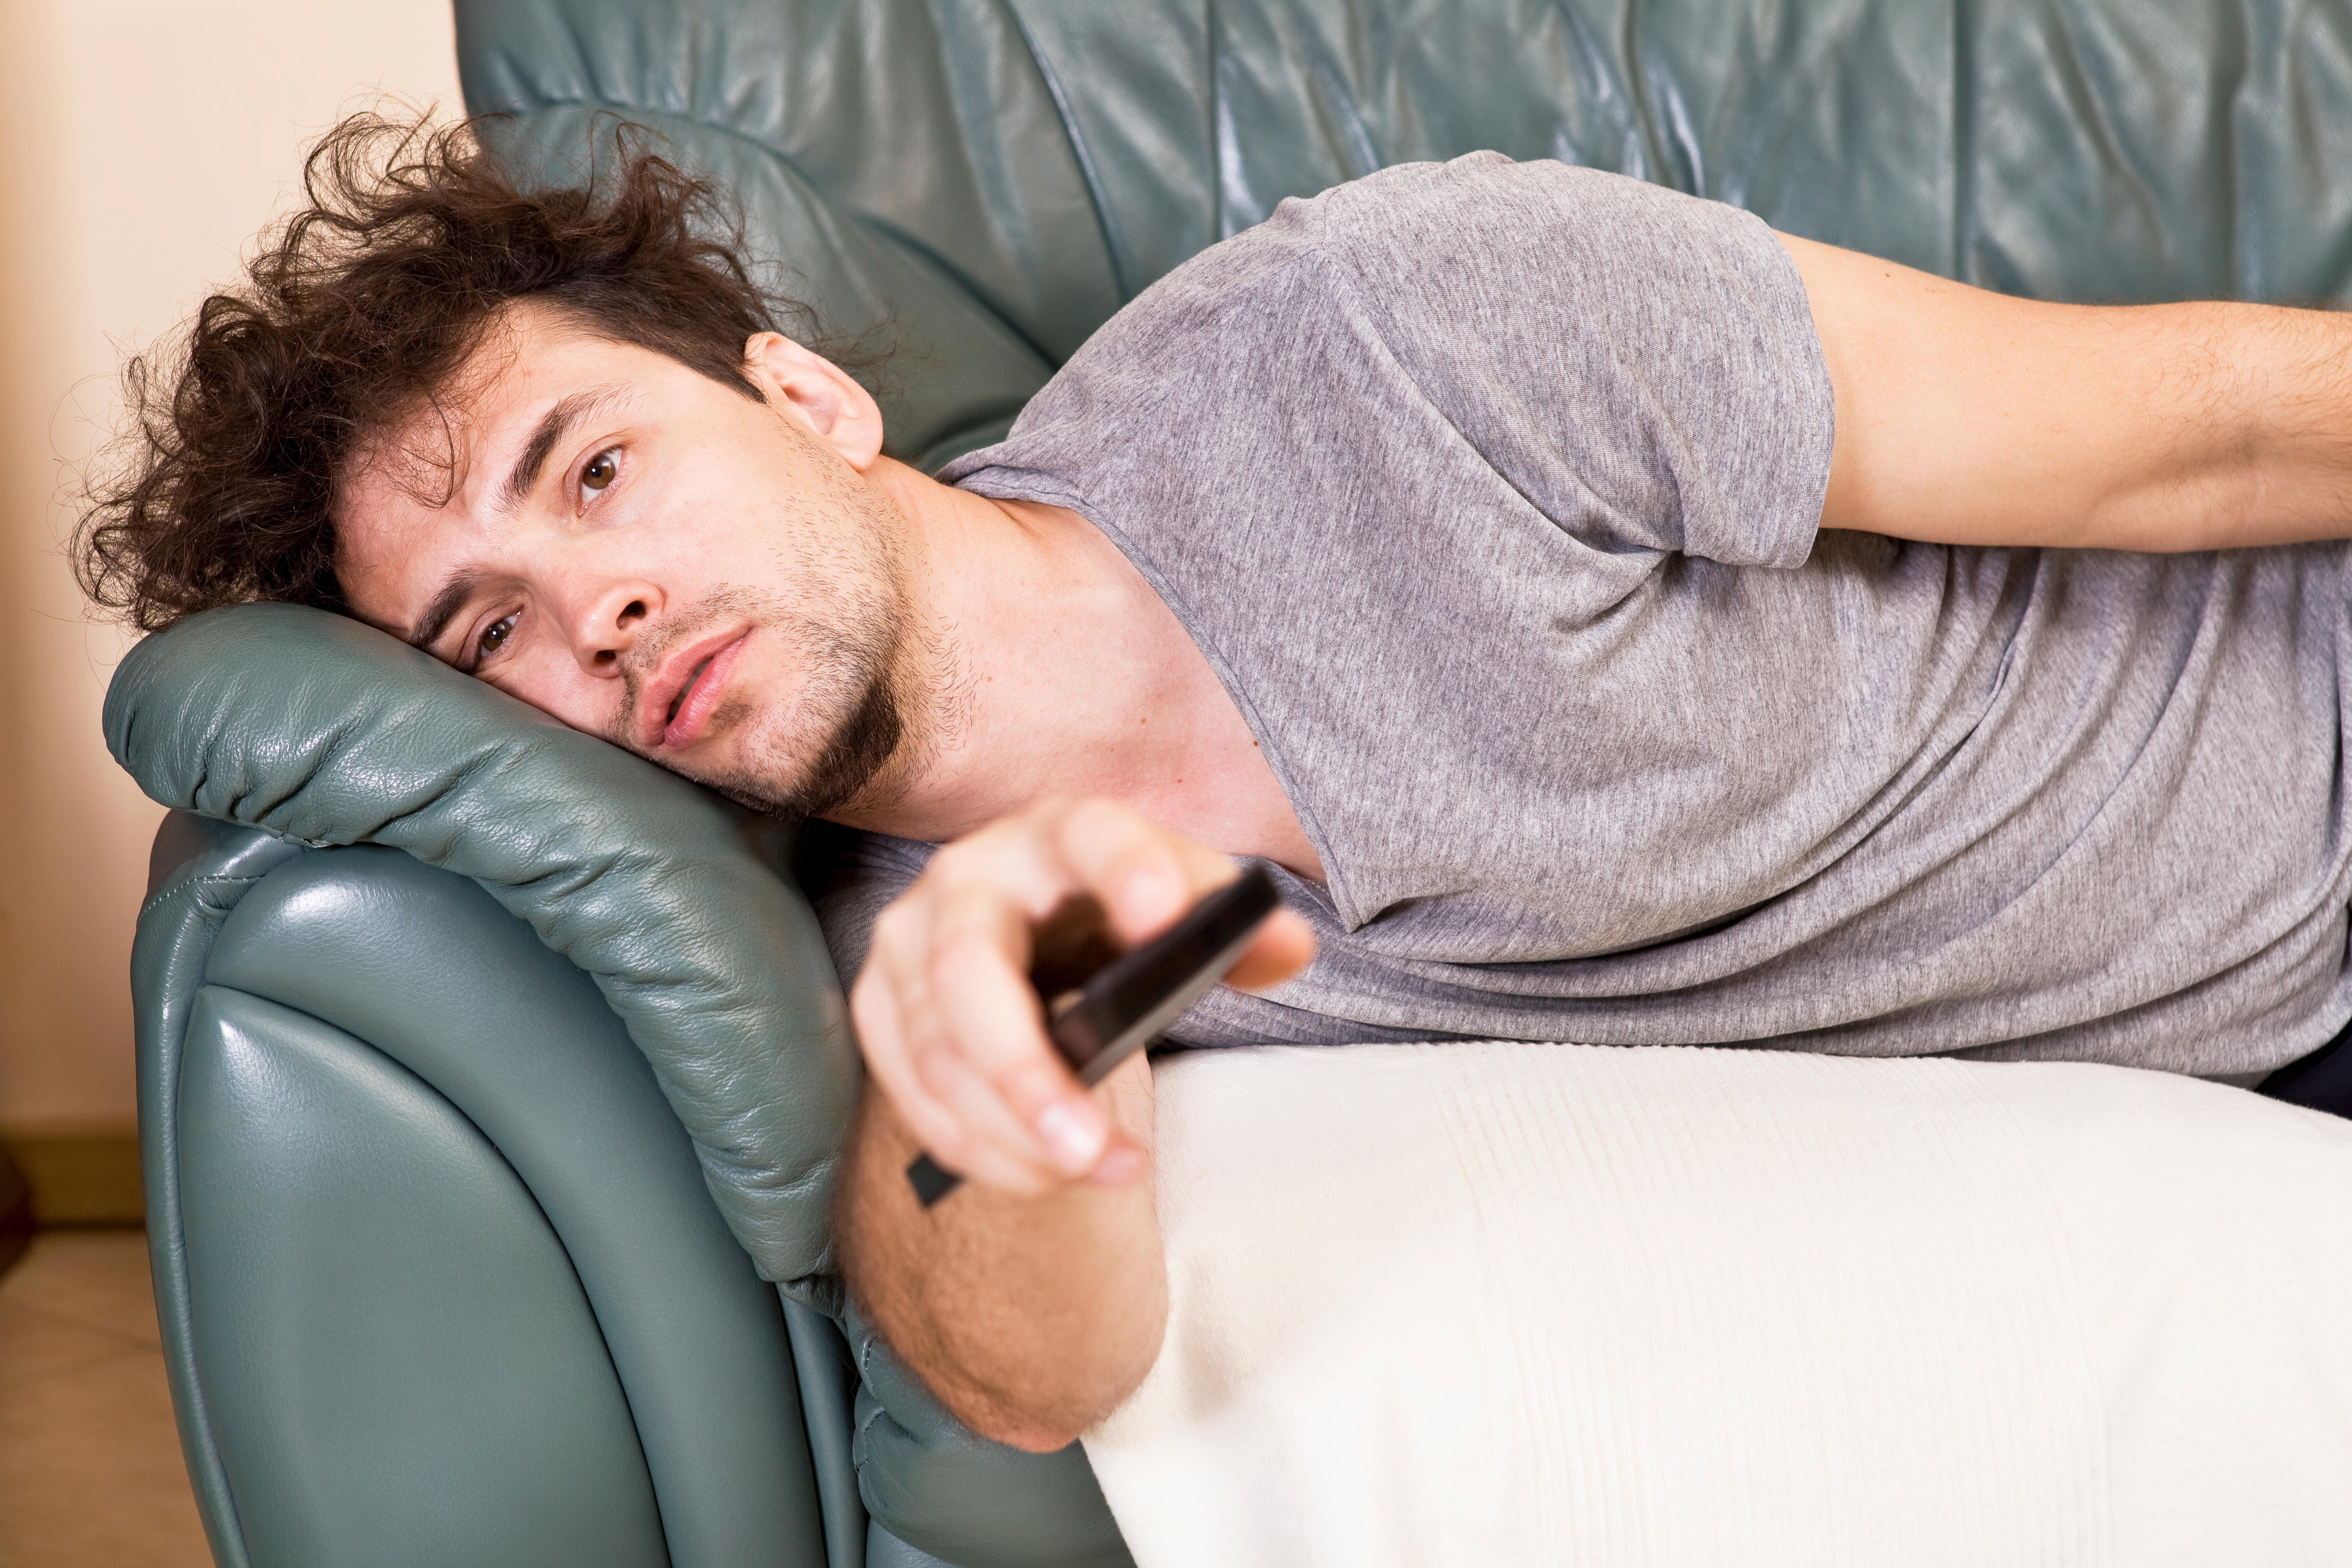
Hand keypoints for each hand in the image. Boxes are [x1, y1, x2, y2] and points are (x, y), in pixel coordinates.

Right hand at [850, 796, 1315, 1196]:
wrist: (1028, 929)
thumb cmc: (1108, 915)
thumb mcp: (1177, 906)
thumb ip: (1238, 926)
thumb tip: (1285, 946)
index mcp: (1056, 835)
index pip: (1089, 836)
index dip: (1125, 868)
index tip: (1165, 916)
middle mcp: (967, 878)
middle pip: (971, 971)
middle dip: (1027, 1073)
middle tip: (1093, 1149)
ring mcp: (909, 943)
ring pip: (938, 1053)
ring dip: (1009, 1134)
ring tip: (1090, 1172)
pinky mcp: (881, 1007)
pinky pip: (913, 1094)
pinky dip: (976, 1147)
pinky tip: (1039, 1173)